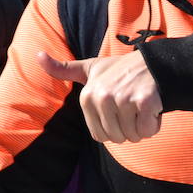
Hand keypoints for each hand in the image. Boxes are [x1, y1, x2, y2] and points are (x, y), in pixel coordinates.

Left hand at [39, 51, 163, 143]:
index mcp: (87, 96)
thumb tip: (38, 55)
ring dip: (141, 127)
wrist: (153, 63)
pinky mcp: (144, 102)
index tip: (118, 111)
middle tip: (132, 109)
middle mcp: (102, 97)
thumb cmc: (120, 71)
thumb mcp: (88, 69)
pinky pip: (147, 130)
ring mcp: (123, 99)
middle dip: (128, 130)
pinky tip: (151, 109)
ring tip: (140, 107)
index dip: (113, 129)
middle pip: (116, 138)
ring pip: (133, 136)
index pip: (100, 136)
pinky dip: (153, 124)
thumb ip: (63, 69)